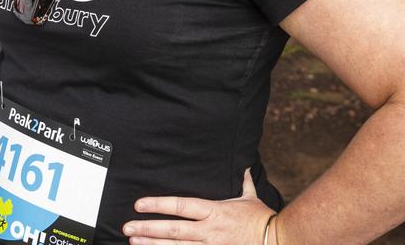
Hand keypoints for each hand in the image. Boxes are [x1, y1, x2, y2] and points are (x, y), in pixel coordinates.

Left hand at [122, 168, 275, 244]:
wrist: (278, 240)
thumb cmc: (262, 220)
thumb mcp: (250, 199)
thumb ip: (243, 183)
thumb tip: (244, 168)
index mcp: (214, 211)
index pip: (180, 205)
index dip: (157, 204)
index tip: (139, 205)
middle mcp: (209, 230)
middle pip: (172, 229)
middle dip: (147, 228)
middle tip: (127, 227)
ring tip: (134, 242)